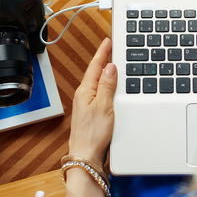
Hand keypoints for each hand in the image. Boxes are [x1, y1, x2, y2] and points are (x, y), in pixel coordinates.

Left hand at [68, 38, 115, 166]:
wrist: (86, 156)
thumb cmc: (93, 134)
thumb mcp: (104, 106)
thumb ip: (107, 85)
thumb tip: (110, 67)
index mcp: (85, 91)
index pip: (95, 65)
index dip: (103, 52)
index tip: (108, 40)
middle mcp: (84, 96)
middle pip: (95, 72)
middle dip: (104, 58)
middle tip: (111, 47)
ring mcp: (87, 104)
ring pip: (98, 82)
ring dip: (105, 71)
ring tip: (112, 61)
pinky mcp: (92, 113)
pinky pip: (100, 92)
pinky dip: (106, 85)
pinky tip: (111, 86)